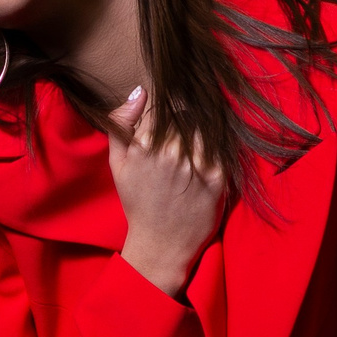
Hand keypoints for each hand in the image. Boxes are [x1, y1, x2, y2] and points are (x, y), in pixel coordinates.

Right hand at [106, 84, 224, 299]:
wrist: (161, 244)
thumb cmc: (138, 202)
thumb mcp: (117, 163)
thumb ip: (120, 123)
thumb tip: (140, 91)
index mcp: (146, 144)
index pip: (162, 103)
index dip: (163, 108)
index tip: (165, 117)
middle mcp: (173, 151)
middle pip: (185, 112)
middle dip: (182, 118)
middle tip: (179, 135)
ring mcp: (198, 163)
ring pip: (203, 127)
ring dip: (198, 132)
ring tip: (189, 151)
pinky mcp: (218, 176)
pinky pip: (219, 146)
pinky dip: (212, 148)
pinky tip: (201, 162)